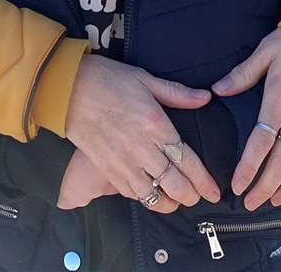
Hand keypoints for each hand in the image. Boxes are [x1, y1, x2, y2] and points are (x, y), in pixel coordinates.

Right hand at [63, 54, 220, 212]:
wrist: (67, 89)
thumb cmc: (105, 79)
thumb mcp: (144, 78)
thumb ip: (177, 93)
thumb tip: (205, 98)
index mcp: (156, 124)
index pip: (186, 159)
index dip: (203, 179)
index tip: (213, 191)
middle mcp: (142, 147)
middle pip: (174, 182)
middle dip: (190, 195)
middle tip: (198, 198)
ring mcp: (123, 161)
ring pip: (153, 194)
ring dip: (169, 202)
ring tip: (178, 202)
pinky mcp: (106, 168)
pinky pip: (130, 192)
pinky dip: (144, 198)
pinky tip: (151, 195)